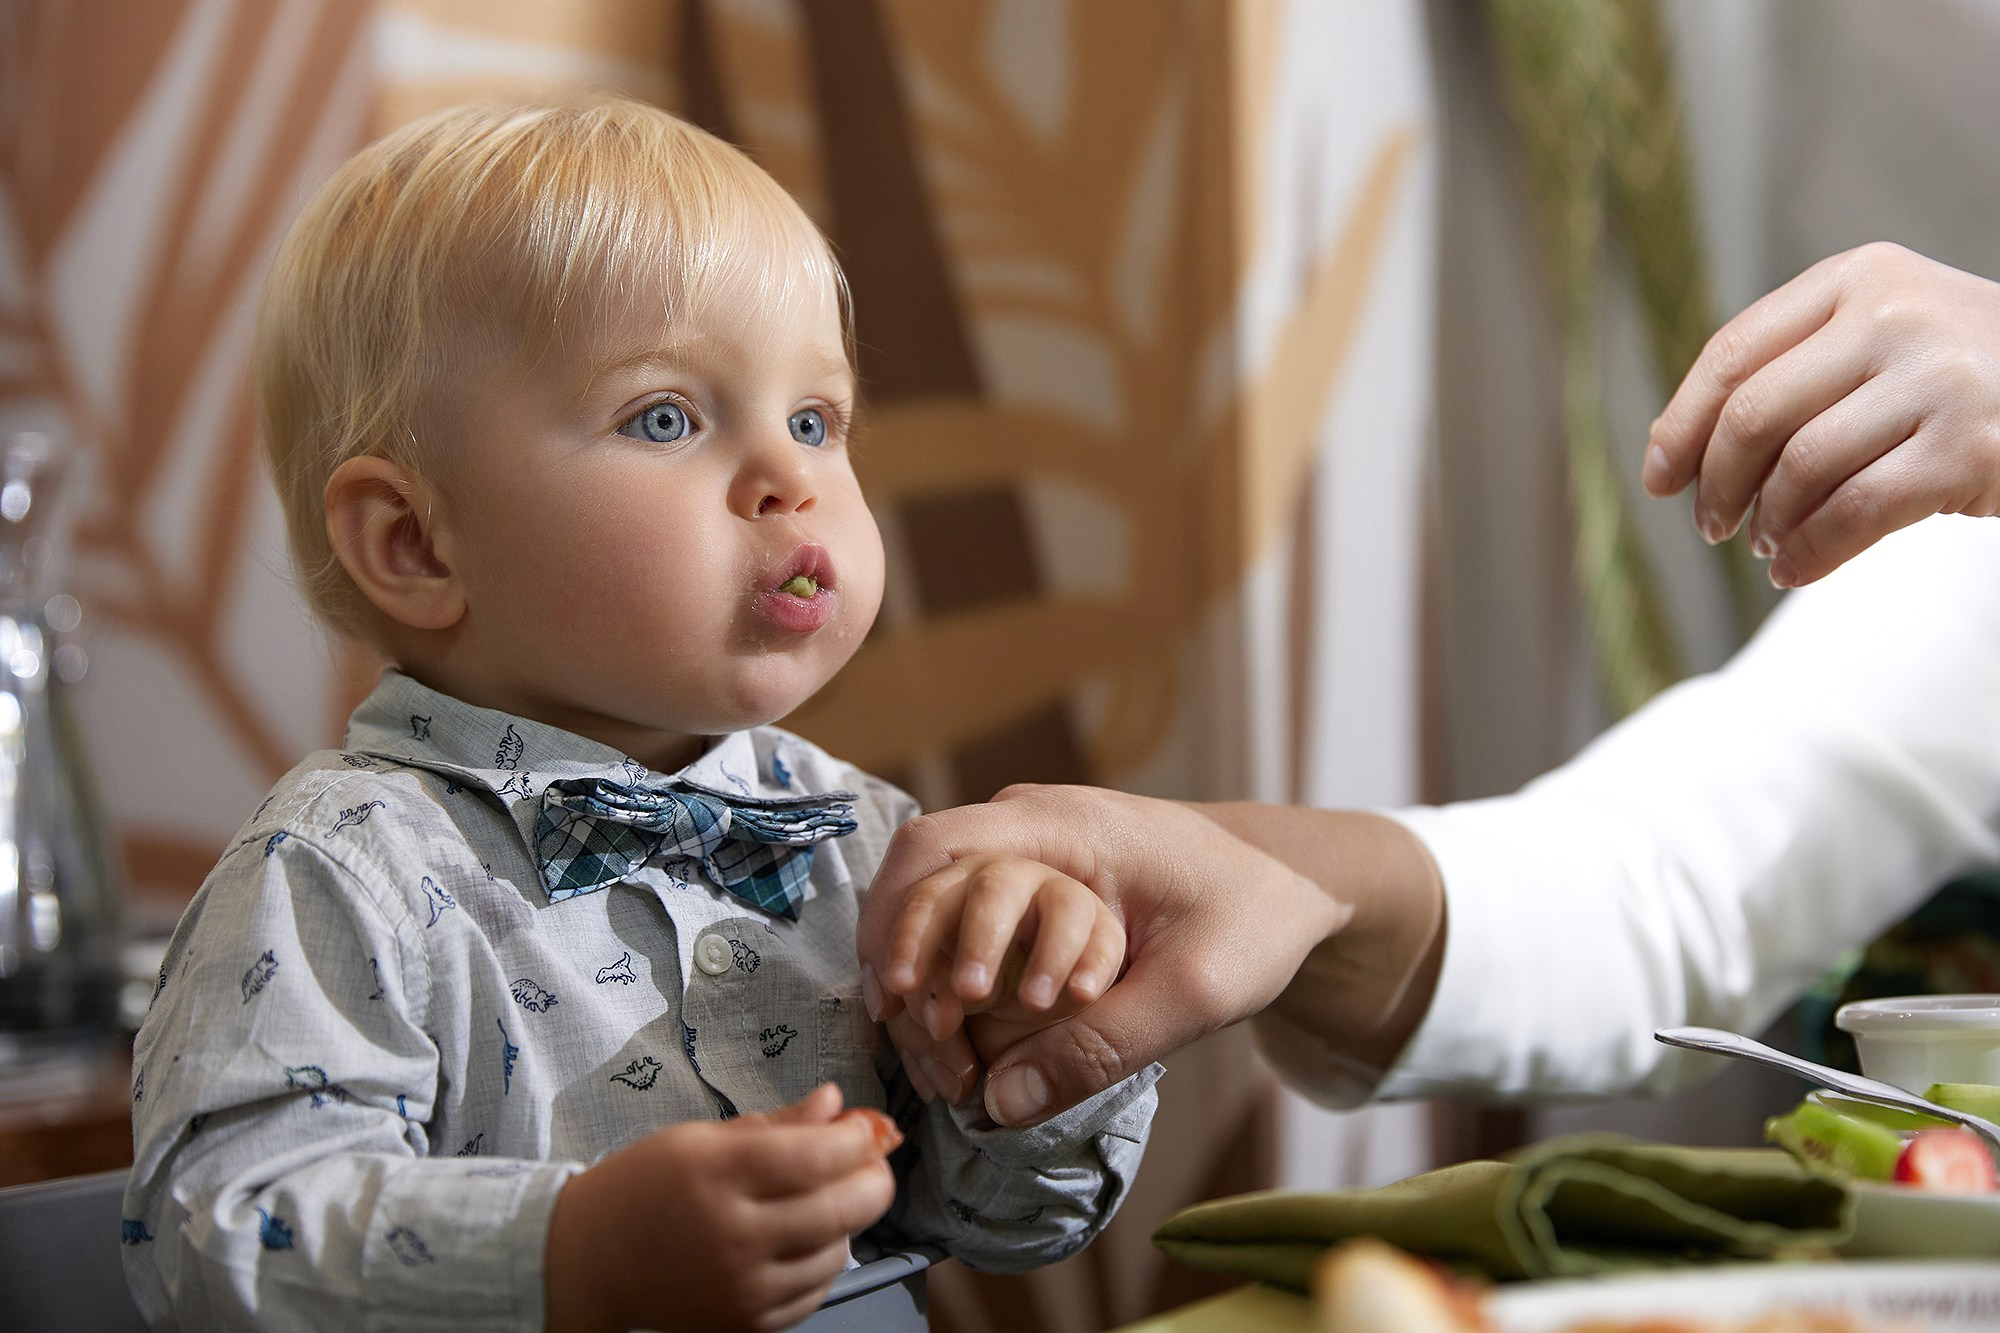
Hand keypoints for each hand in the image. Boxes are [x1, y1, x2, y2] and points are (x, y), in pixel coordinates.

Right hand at [543, 1083, 898, 1332]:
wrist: (592, 1261)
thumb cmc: (646, 1186)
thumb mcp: (703, 1139)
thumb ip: (778, 1124)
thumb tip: (835, 1102)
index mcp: (718, 1174)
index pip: (817, 1157)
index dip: (856, 1139)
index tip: (863, 1127)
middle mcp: (733, 1235)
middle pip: (841, 1208)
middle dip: (874, 1180)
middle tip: (871, 1163)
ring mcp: (741, 1287)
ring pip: (836, 1253)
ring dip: (848, 1222)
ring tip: (829, 1199)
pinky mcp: (746, 1323)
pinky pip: (814, 1292)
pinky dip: (824, 1263)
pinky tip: (808, 1239)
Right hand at [857, 785, 1352, 1126]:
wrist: (1291, 885)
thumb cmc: (1253, 918)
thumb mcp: (1195, 992)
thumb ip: (1102, 1048)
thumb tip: (1001, 1104)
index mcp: (1063, 821)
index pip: (939, 843)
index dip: (900, 916)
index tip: (903, 995)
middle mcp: (1030, 823)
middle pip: (923, 871)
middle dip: (902, 951)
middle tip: (908, 1032)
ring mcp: (1029, 850)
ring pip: (937, 897)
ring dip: (920, 966)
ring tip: (926, 1045)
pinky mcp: (1034, 884)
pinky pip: (966, 917)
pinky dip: (947, 970)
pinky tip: (947, 1031)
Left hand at [1646, 241, 1999, 586]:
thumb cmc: (1961, 374)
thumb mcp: (1880, 338)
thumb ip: (1790, 371)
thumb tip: (1669, 446)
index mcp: (1859, 278)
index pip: (1732, 353)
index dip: (1681, 424)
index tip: (1660, 477)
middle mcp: (1897, 315)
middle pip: (1753, 415)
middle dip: (1717, 484)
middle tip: (1714, 525)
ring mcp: (1941, 380)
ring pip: (1800, 469)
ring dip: (1767, 524)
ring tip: (1767, 545)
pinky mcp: (1971, 449)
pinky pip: (1853, 513)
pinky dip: (1810, 552)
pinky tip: (1796, 568)